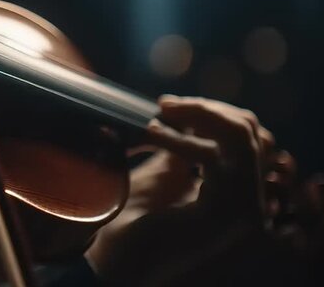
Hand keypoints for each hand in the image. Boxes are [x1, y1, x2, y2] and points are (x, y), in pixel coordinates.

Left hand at [84, 95, 284, 285]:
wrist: (113, 260)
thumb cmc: (132, 221)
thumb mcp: (164, 174)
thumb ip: (184, 147)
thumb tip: (186, 115)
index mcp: (236, 193)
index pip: (249, 138)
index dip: (212, 113)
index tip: (170, 105)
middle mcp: (249, 204)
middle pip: (250, 132)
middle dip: (206, 109)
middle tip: (165, 104)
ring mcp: (244, 211)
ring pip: (243, 137)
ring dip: (198, 115)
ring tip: (160, 115)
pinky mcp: (228, 212)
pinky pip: (217, 156)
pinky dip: (183, 138)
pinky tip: (152, 134)